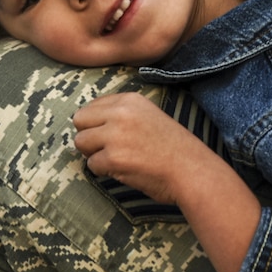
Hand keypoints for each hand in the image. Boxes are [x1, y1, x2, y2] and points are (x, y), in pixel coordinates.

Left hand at [73, 92, 209, 203]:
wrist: (191, 170)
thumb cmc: (171, 147)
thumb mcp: (148, 116)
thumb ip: (121, 113)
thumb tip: (89, 122)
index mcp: (130, 99)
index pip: (91, 106)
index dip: (96, 124)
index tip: (112, 135)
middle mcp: (120, 112)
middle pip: (79, 120)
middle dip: (89, 136)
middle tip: (107, 148)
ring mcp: (115, 135)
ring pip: (81, 142)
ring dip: (94, 154)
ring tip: (116, 159)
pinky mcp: (113, 158)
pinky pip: (91, 164)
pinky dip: (104, 171)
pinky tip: (124, 169)